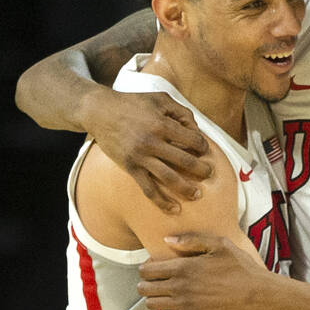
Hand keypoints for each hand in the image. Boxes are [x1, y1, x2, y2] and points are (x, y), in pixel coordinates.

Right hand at [84, 90, 211, 213]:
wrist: (100, 112)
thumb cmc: (133, 103)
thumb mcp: (160, 99)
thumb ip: (182, 112)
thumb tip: (197, 130)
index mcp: (162, 124)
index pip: (193, 140)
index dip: (203, 146)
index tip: (204, 149)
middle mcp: (152, 142)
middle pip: (185, 161)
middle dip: (202, 169)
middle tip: (209, 173)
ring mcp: (140, 157)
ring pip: (169, 178)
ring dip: (187, 189)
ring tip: (198, 194)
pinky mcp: (130, 168)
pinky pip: (148, 189)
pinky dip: (162, 202)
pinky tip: (174, 210)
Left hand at [138, 233, 273, 309]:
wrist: (256, 294)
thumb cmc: (240, 266)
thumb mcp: (220, 244)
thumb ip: (191, 240)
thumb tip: (167, 240)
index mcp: (183, 266)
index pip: (147, 270)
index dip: (146, 268)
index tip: (154, 267)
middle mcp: (179, 286)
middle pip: (144, 288)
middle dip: (145, 283)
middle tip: (156, 281)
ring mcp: (185, 304)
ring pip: (151, 305)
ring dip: (153, 299)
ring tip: (163, 294)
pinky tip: (173, 309)